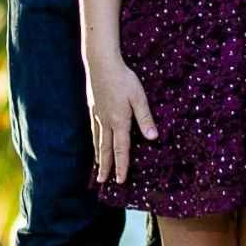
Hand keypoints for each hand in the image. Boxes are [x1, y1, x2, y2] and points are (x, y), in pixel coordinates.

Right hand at [86, 57, 156, 184]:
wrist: (101, 63)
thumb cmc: (123, 78)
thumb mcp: (139, 97)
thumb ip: (145, 118)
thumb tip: (153, 138)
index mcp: (119, 121)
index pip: (121, 149)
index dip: (122, 166)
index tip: (120, 180)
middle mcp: (106, 121)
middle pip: (105, 149)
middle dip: (105, 166)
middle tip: (102, 181)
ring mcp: (97, 115)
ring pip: (98, 140)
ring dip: (98, 156)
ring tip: (97, 167)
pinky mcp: (93, 107)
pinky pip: (93, 130)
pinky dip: (94, 141)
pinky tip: (95, 142)